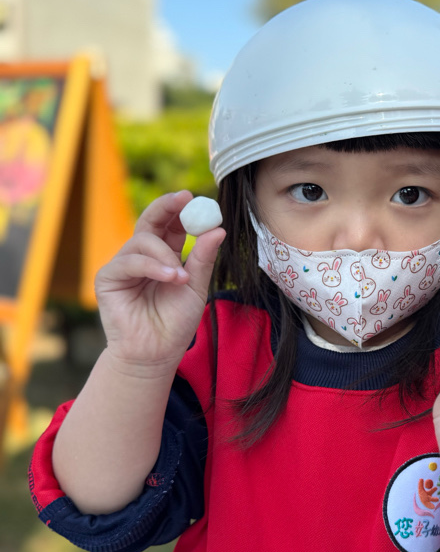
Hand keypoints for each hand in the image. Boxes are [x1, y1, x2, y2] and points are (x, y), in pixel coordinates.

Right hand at [95, 191, 224, 372]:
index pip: (170, 224)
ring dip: (165, 254)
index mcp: (164, 256)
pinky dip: (152, 267)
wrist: (156, 354)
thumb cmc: (175, 324)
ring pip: (142, 241)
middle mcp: (142, 256)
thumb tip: (218, 229)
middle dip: (166, 207)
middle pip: (150, 220)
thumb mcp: (196, 288)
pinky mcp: (108, 278)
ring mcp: (123, 266)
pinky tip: (169, 278)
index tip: (194, 197)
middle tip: (184, 199)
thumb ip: (203, 259)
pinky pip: (129, 261)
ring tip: (181, 277)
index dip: (180, 209)